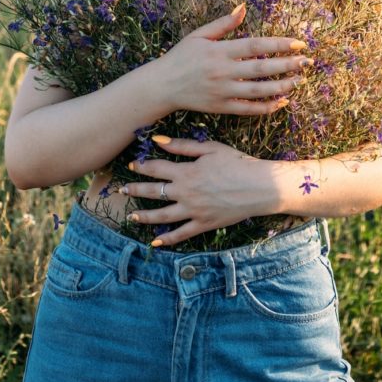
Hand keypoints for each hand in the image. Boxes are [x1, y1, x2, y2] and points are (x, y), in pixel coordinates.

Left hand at [119, 135, 277, 246]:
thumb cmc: (237, 162)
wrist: (260, 186)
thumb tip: (158, 140)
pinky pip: (181, 234)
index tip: (131, 165)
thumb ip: (183, 146)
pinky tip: (155, 242)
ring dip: (145, 215)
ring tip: (132, 216)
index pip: (156, 169)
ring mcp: (194, 211)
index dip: (142, 166)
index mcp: (186, 172)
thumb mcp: (210, 148)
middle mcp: (186, 193)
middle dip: (136, 190)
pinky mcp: (204, 224)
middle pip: (154, 192)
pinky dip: (167, 239)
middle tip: (121, 190)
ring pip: (162, 216)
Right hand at [157, 3, 309, 116]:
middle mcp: (223, 72)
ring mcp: (223, 92)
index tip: (298, 43)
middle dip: (287, 65)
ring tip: (299, 80)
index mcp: (219, 51)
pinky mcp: (221, 108)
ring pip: (258, 91)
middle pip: (261, 68)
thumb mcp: (199, 35)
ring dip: (282, 86)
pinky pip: (248, 110)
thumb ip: (223, 24)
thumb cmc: (181, 57)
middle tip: (307, 62)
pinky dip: (266, 107)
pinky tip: (282, 102)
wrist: (162, 86)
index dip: (279, 44)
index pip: (255, 45)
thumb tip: (243, 8)